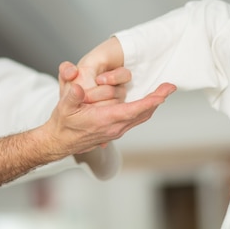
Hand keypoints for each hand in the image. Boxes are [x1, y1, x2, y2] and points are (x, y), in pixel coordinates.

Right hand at [47, 62, 175, 154]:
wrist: (60, 141)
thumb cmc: (62, 124)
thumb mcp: (63, 108)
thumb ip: (71, 97)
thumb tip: (78, 88)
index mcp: (106, 119)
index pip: (135, 109)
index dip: (152, 100)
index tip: (165, 91)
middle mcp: (115, 127)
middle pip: (144, 113)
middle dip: (158, 99)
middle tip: (170, 87)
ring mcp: (116, 131)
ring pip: (141, 117)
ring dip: (153, 105)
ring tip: (162, 92)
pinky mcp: (115, 131)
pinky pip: (135, 120)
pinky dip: (144, 109)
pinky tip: (147, 102)